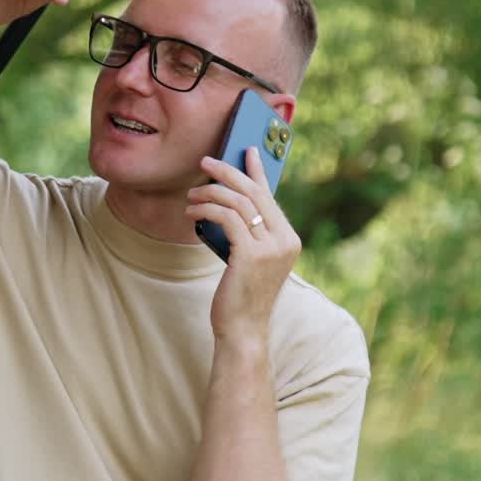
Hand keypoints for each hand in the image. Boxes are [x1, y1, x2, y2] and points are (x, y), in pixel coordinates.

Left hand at [186, 148, 301, 341]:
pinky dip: (206, 211)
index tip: (245, 150)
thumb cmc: (241, 295)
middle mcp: (285, 241)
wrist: (243, 330)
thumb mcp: (249, 260)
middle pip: (255, 194)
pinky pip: (227, 219)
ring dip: (210, 194)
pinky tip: (192, 213)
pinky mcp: (250, 256)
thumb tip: (229, 203)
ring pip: (238, 203)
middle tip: (205, 162)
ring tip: (191, 196)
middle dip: (228, 173)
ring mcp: (270, 249)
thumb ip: (249, 234)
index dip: (257, 171)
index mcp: (289, 240)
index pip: (270, 196)